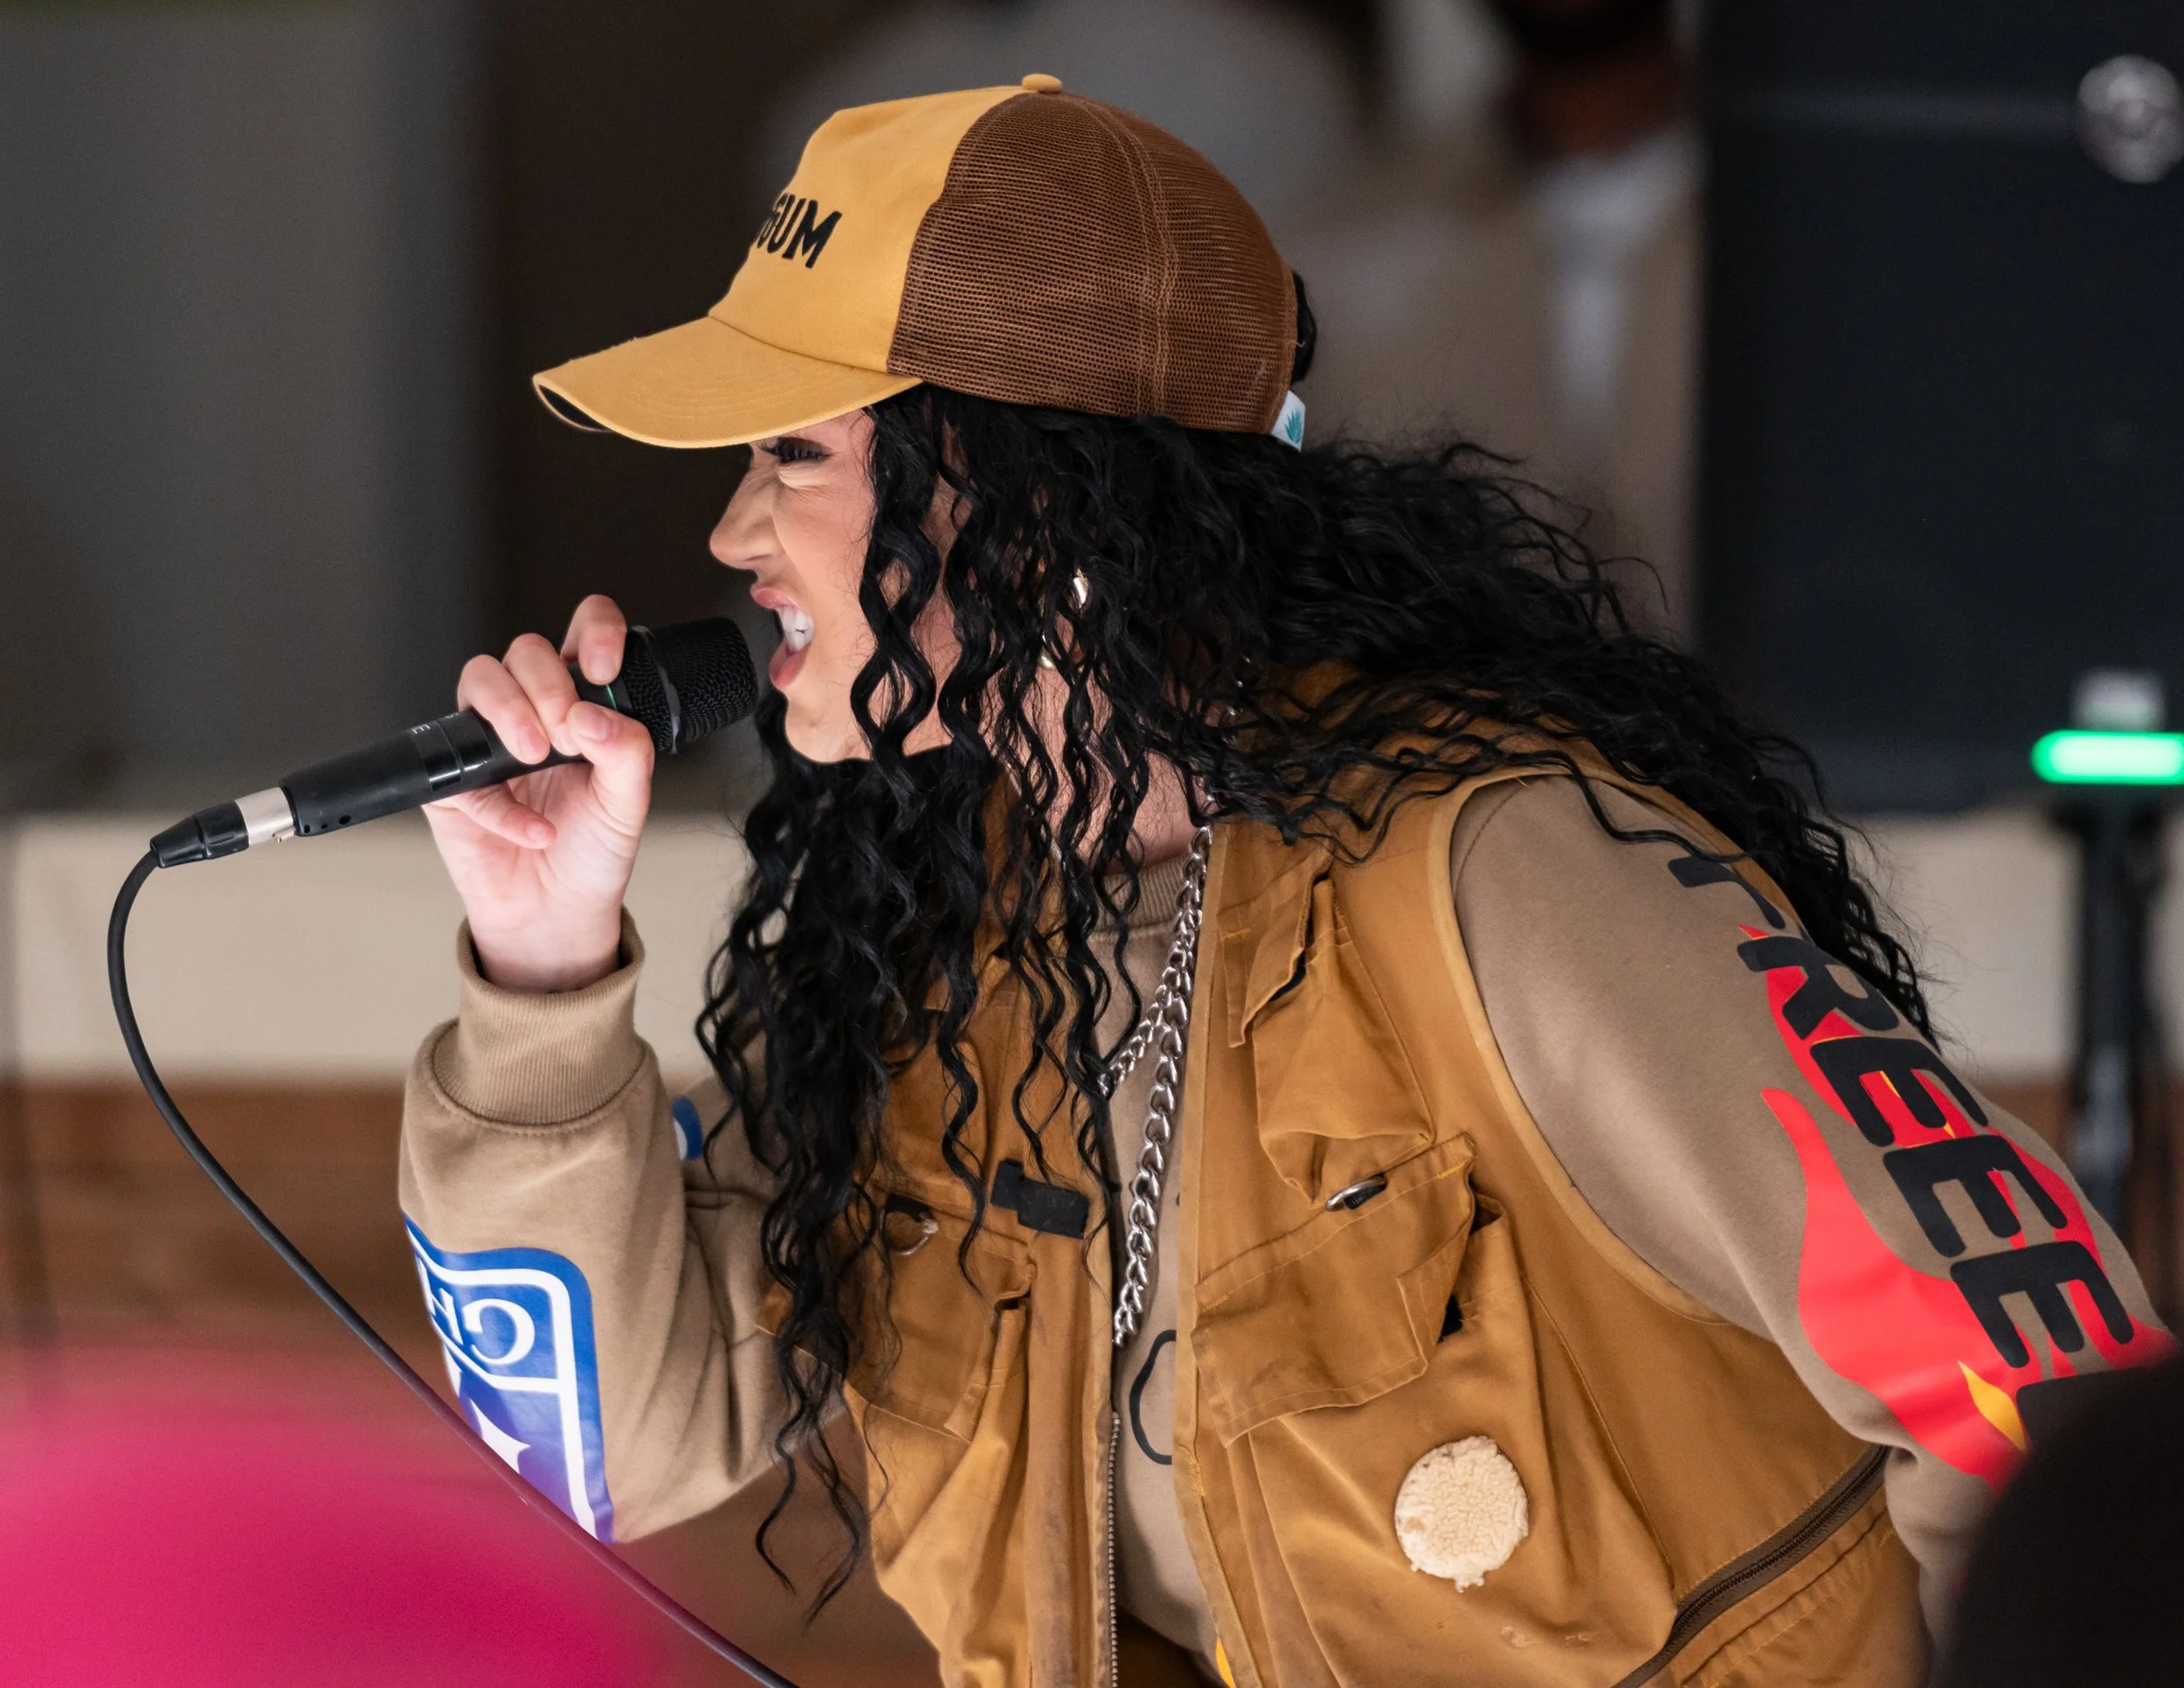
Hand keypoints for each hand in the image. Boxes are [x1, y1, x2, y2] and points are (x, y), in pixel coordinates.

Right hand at [423, 595, 654, 991]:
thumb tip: (595, 717)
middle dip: (547, 686)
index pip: (586, 633)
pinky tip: (534, 830)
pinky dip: (500, 803)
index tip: (604, 669)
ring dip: (511, 713)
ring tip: (536, 759)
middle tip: (566, 736)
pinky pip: (458, 763)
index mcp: (584, 702)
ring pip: (481, 679)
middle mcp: (535, 709)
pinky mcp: (451, 777)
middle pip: (526, 652)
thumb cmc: (592, 850)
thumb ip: (628, 753)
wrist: (555, 912)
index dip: (595, 632)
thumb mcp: (629, 803)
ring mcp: (487, 737)